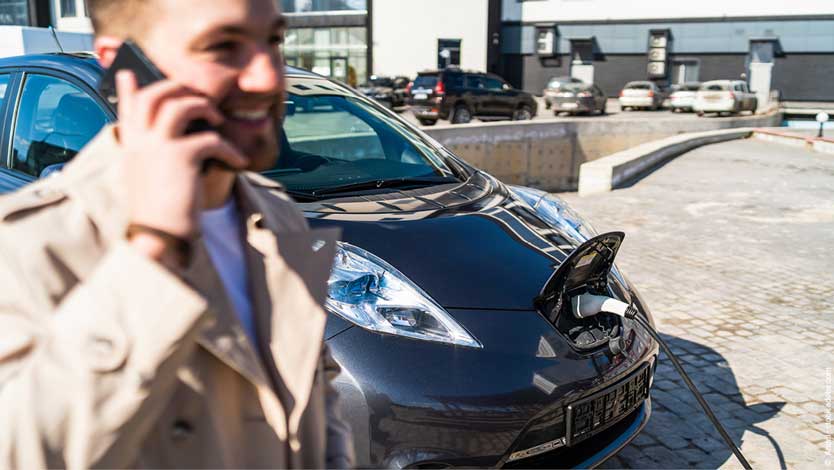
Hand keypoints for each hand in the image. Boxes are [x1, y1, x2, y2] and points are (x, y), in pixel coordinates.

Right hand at [115, 70, 247, 247]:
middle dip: (181, 89)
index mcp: (130, 146)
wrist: (158, 239)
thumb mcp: (148, 179)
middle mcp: (139, 141)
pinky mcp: (180, 157)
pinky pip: (210, 138)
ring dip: (204, 107)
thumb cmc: (160, 213)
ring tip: (219, 121)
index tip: (129, 74)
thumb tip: (169, 142)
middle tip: (201, 99)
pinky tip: (238, 162)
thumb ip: (152, 155)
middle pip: (155, 94)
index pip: (128, 107)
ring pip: (180, 105)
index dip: (130, 89)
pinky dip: (229, 148)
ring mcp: (157, 146)